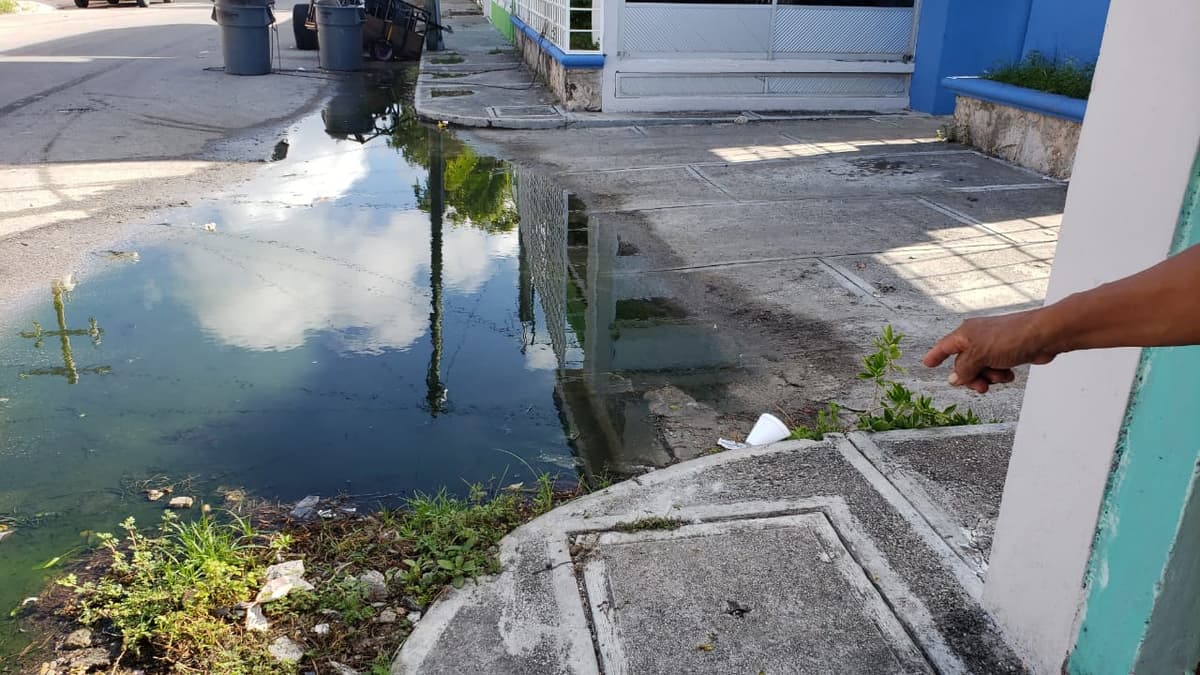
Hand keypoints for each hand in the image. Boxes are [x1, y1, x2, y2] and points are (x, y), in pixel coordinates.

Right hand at [923, 311, 1058, 392]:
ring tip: (1000, 376)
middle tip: (981, 386)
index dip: (935, 356)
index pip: (944, 347)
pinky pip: (996, 369)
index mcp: (965, 335)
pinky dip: (1000, 375)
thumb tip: (953, 379)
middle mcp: (977, 339)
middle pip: (964, 364)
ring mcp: (992, 346)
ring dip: (989, 377)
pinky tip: (1009, 373)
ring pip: (981, 370)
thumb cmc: (1011, 337)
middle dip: (971, 377)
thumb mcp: (979, 355)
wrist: (1043, 336)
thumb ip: (964, 369)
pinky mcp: (1007, 353)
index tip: (927, 364)